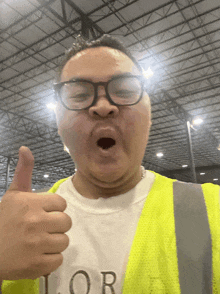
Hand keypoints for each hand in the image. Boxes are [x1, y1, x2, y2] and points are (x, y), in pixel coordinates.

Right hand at [0, 146, 71, 279]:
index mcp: (31, 203)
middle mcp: (35, 222)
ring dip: (54, 242)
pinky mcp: (37, 265)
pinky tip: (37, 255)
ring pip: (64, 241)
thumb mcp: (13, 194)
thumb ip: (23, 171)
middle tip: (42, 228)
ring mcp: (37, 244)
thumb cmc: (3, 220)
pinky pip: (59, 260)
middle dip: (56, 225)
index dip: (54, 209)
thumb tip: (25, 148)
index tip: (42, 213)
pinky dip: (50, 259)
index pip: (62, 203)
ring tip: (39, 242)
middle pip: (66, 222)